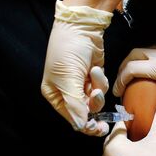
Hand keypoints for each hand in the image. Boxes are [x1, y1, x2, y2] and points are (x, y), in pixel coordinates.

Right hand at [41, 0, 112, 135]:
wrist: (82, 27)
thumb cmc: (68, 51)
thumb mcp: (68, 79)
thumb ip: (75, 104)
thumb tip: (81, 126)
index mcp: (54, 94)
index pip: (71, 118)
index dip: (85, 125)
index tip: (98, 128)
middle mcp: (67, 92)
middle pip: (85, 111)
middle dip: (93, 104)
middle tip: (99, 102)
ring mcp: (82, 84)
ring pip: (95, 100)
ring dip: (97, 88)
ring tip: (93, 73)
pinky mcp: (94, 76)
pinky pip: (102, 87)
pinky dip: (100, 79)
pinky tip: (95, 67)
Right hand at [114, 47, 155, 140]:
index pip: (131, 69)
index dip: (120, 80)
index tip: (117, 92)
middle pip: (134, 54)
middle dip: (124, 66)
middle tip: (122, 81)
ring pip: (145, 50)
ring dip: (136, 60)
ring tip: (134, 75)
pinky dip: (148, 58)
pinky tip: (153, 71)